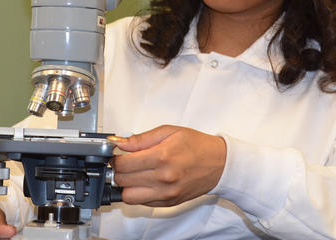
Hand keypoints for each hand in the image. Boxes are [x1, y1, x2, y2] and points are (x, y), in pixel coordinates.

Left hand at [110, 125, 225, 206]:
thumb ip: (141, 139)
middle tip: (124, 162)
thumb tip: (119, 142)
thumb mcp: (168, 132)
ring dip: (125, 186)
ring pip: (128, 196)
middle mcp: (163, 178)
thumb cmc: (197, 145)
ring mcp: (166, 194)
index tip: (117, 154)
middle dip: (119, 170)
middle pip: (123, 180)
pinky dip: (138, 194)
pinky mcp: (168, 203)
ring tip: (133, 174)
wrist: (220, 163)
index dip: (115, 158)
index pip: (123, 164)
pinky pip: (142, 203)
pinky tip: (144, 182)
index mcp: (161, 157)